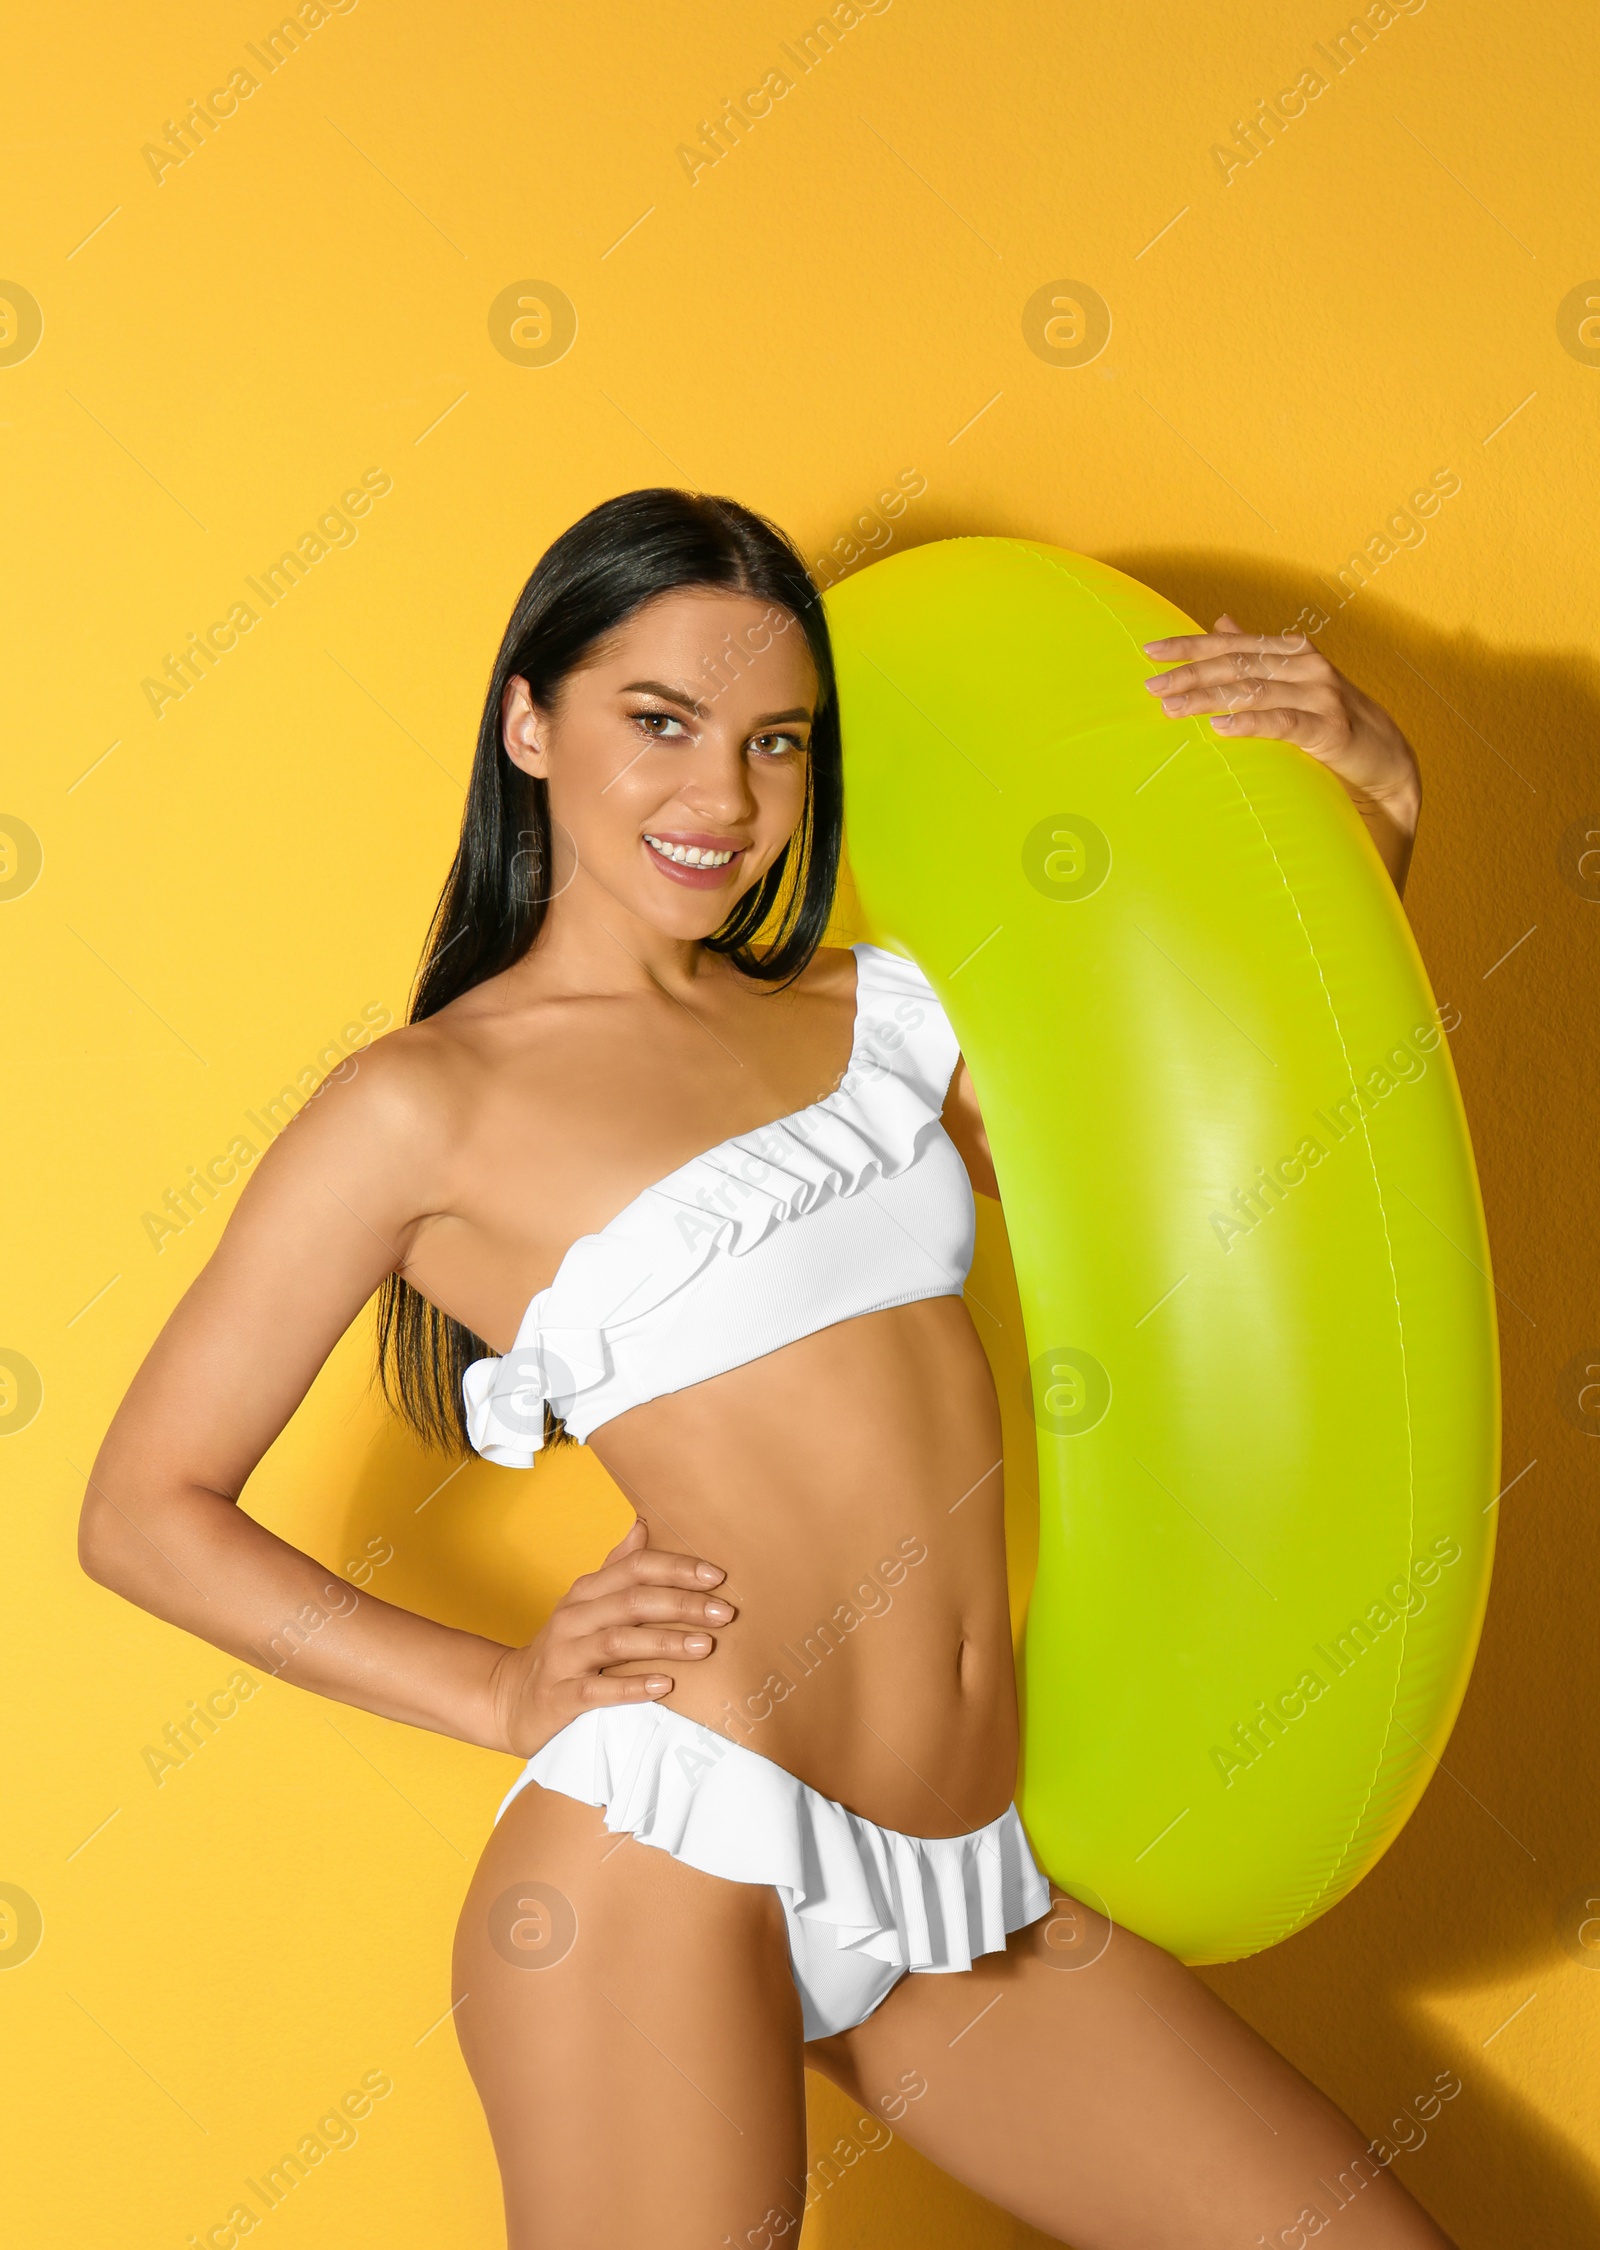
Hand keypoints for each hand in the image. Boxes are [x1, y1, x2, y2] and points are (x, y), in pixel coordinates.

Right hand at [488, 1517, 734, 1759]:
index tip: (717, 1576)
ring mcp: (565, 1657)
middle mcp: (574, 1618)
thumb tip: (643, 1525)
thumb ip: (617, 1568)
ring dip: (664, 1641)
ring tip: (705, 1646)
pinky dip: (631, 1686)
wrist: (509, 1697)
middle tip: (724, 1613)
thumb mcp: (587, 1603)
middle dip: (682, 1604)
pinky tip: (663, 1685)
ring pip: (618, 1641)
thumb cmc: (564, 1648)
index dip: (676, 1568)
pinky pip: (597, 1690)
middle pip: (632, 1600)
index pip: (635, 1568)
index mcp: (586, 1592)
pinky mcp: (560, 1696)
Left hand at [1142, 613, 1421, 893]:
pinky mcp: (1330, 729)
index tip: (1151, 650)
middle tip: (1151, 686)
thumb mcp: (1292, 680)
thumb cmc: (1330, 720)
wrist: (1384, 760)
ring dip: (1208, 699)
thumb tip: (1222, 621)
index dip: (1191, 645)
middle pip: (1237, 664)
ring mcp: (1320, 696)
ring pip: (1253, 691)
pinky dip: (1250, 722)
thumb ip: (1257, 653)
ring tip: (1172, 707)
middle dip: (1190, 674)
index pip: (1232, 643)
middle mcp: (1306, 666)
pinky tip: (1221, 727)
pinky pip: (1283, 723)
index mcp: (1292, 652)